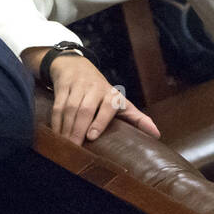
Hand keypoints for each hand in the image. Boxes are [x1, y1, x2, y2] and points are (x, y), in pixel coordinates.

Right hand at [33, 51, 160, 145]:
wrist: (75, 66)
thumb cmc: (102, 91)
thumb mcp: (120, 102)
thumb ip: (137, 118)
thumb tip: (157, 135)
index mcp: (111, 94)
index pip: (108, 106)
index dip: (100, 121)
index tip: (92, 137)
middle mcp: (94, 88)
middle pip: (85, 109)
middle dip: (78, 129)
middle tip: (74, 148)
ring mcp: (77, 86)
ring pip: (69, 108)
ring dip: (65, 128)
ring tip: (64, 146)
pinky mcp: (62, 87)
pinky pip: (57, 106)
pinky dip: (55, 122)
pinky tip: (56, 136)